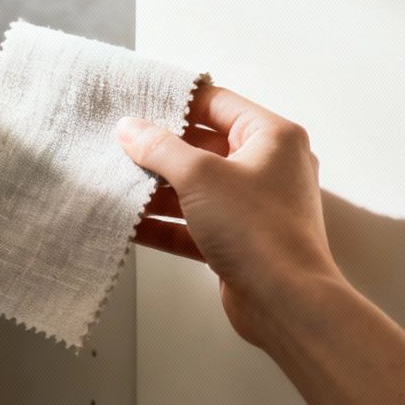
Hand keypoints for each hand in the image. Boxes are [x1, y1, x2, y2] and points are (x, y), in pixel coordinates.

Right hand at [116, 86, 345, 347]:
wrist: (286, 303)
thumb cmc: (259, 231)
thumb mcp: (200, 176)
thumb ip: (160, 147)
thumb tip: (132, 128)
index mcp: (272, 137)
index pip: (217, 103)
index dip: (176, 101)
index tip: (138, 102)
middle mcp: (268, 166)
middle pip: (204, 145)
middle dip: (160, 150)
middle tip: (120, 145)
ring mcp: (254, 206)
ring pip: (198, 187)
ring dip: (158, 188)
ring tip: (118, 184)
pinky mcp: (240, 240)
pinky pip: (196, 223)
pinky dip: (166, 223)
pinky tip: (131, 224)